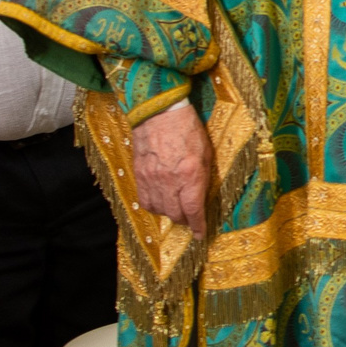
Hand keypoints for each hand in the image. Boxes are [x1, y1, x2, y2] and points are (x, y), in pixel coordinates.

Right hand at [132, 100, 213, 230]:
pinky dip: (153, 206)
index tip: (200, 234)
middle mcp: (170, 180)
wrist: (159, 112)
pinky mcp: (139, 174)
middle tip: (190, 217)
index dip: (198, 226)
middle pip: (176, 214)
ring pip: (159, 210)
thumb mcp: (205, 152)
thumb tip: (202, 197)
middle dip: (185, 220)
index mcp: (190, 174)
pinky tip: (160, 200)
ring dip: (169, 213)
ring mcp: (152, 178)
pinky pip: (144, 200)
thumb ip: (203, 176)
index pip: (193, 210)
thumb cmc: (187, 128)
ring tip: (175, 207)